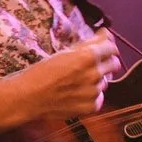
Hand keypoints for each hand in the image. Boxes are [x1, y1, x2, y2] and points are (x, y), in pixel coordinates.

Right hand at [0, 35, 120, 133]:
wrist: (28, 97)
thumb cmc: (41, 71)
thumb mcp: (65, 51)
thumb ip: (89, 43)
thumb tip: (106, 34)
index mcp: (88, 56)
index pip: (112, 48)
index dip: (108, 47)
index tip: (103, 47)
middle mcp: (94, 74)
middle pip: (114, 64)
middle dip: (105, 62)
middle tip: (91, 64)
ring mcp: (94, 92)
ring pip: (105, 81)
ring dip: (97, 79)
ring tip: (78, 80)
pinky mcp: (91, 107)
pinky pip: (99, 98)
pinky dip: (92, 95)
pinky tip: (77, 93)